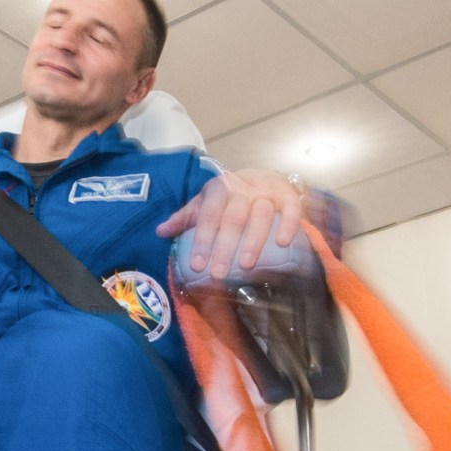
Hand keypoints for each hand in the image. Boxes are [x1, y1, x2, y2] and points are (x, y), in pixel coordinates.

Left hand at [157, 169, 303, 275]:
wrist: (262, 176)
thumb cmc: (229, 197)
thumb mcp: (206, 203)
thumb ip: (186, 217)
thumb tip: (160, 231)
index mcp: (219, 190)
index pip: (208, 216)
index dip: (202, 240)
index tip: (197, 265)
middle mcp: (243, 189)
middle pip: (233, 219)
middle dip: (224, 247)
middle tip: (217, 274)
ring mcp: (267, 192)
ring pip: (260, 215)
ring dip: (253, 241)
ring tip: (246, 266)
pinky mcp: (288, 196)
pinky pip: (290, 209)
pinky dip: (288, 224)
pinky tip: (282, 243)